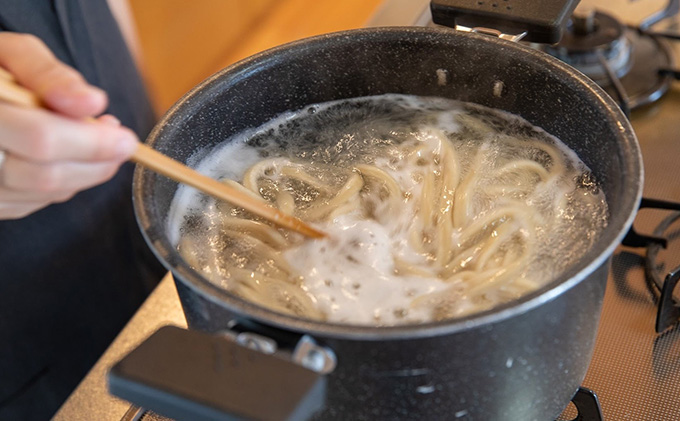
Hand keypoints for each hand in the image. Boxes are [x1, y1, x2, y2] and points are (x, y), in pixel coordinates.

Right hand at [0, 32, 138, 219]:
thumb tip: (92, 103)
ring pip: (46, 193)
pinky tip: (67, 157)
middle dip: (97, 162)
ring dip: (85, 172)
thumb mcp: (11, 53)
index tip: (124, 136)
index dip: (92, 142)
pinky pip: (35, 202)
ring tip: (95, 142)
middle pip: (47, 176)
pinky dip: (63, 181)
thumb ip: (48, 73)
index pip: (42, 139)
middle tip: (122, 143)